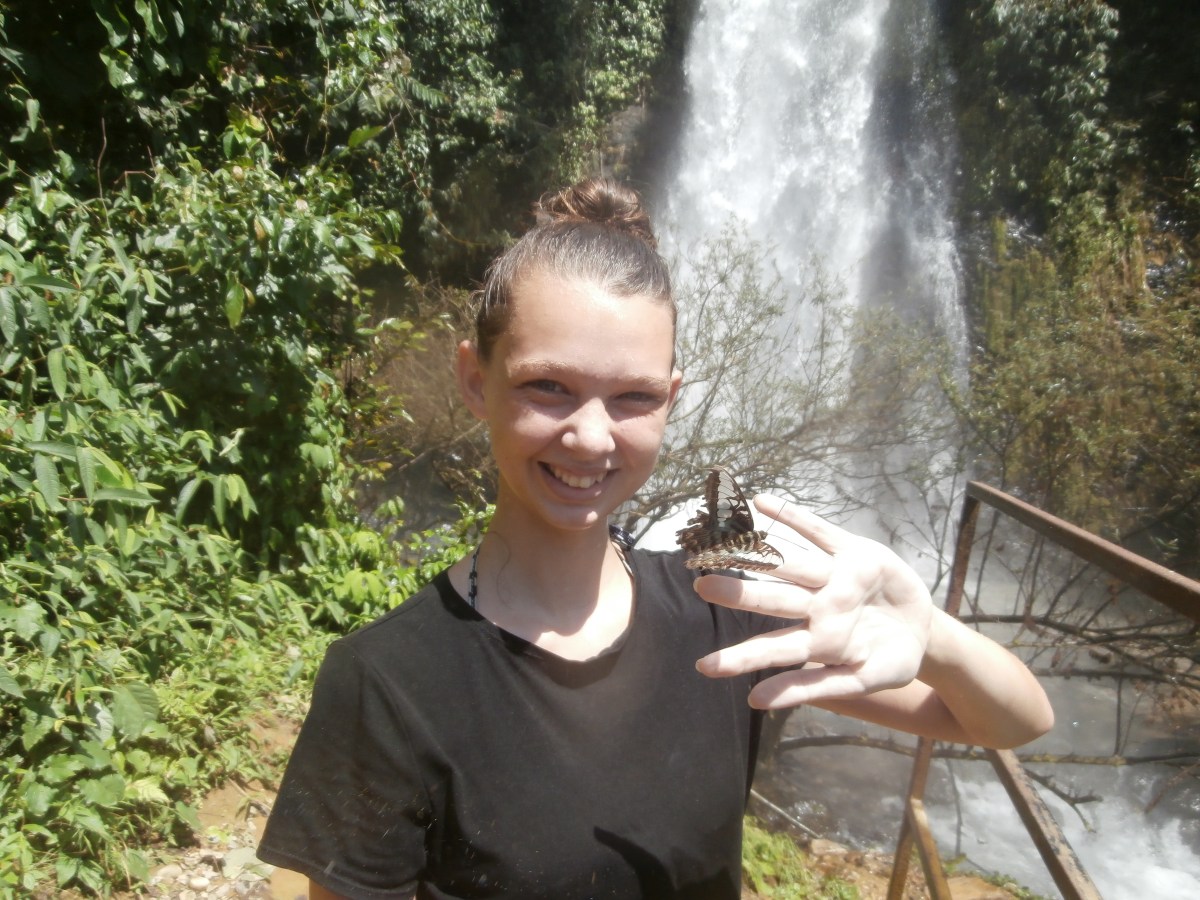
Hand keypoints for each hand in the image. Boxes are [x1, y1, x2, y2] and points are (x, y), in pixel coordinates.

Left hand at [694, 493, 933, 708]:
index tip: (705, 667)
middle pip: (774, 597)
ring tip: (720, 544)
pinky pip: (819, 530)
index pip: (773, 647)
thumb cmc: (887, 661)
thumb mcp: (858, 681)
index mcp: (817, 640)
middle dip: (740, 592)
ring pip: (790, 563)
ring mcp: (833, 576)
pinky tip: (762, 501)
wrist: (925, 633)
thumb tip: (756, 702)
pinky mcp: (854, 551)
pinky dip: (792, 516)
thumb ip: (810, 688)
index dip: (742, 657)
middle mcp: (817, 605)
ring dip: (757, 553)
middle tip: (700, 585)